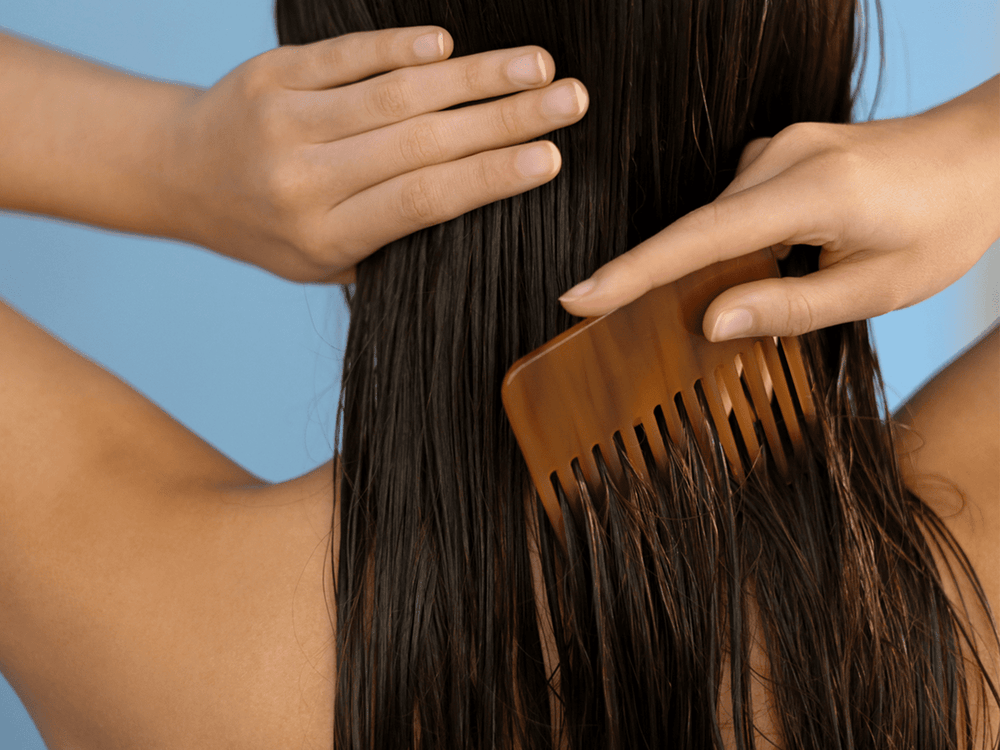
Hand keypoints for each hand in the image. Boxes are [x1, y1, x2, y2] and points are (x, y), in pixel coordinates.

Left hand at [164, 26, 587, 283]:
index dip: (489, 176)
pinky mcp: (274, 73)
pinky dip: (402, 46)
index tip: (549, 158)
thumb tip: (477, 198)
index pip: (423, 200)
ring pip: (396, 92)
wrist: (184, 175)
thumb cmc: (271, 230)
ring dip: (474, 75)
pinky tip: (450, 46)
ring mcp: (286, 120)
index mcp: (326, 236)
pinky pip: (348, 55)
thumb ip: (392, 240)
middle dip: (506, 117)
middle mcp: (305, 179)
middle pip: (422, 141)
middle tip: (570, 100)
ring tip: (535, 65)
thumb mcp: (327, 262)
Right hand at [557, 92, 999, 340]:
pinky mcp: (780, 154)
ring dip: (707, 267)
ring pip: (715, 221)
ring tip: (737, 302)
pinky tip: (763, 271)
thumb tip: (711, 322)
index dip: (632, 272)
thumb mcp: (879, 287)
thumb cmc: (944, 222)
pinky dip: (731, 246)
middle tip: (622, 324)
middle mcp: (780, 159)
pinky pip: (734, 208)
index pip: (698, 239)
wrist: (983, 154)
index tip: (579, 299)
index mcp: (808, 192)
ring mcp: (778, 150)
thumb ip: (791, 306)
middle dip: (659, 281)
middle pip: (696, 231)